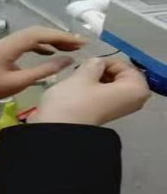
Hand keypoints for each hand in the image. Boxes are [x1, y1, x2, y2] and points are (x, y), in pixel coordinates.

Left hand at [0, 27, 83, 103]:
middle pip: (34, 32)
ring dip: (47, 40)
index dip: (61, 36)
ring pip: (27, 37)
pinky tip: (47, 53)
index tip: (79, 41)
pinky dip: (36, 46)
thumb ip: (42, 71)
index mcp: (7, 46)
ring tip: (67, 48)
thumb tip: (67, 60)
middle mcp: (3, 40)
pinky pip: (20, 44)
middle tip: (78, 44)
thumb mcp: (17, 83)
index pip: (38, 34)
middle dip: (58, 36)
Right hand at [31, 57, 150, 125]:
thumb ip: (94, 63)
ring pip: (111, 84)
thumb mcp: (83, 74)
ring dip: (95, 79)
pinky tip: (78, 90)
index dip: (105, 61)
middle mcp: (134, 100)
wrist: (57, 131)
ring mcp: (120, 109)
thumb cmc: (73, 101)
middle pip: (119, 75)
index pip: (124, 65)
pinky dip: (93, 89)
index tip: (87, 64)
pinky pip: (105, 94)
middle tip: (82, 71)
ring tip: (78, 80)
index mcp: (136, 89)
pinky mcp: (106, 114)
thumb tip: (98, 63)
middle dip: (101, 70)